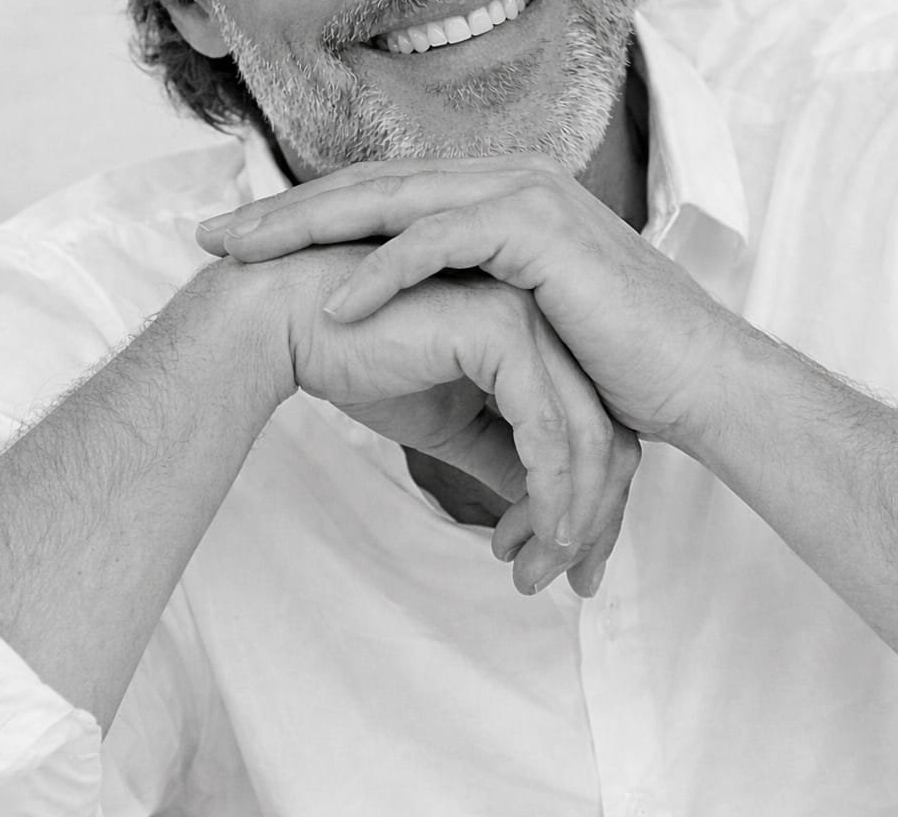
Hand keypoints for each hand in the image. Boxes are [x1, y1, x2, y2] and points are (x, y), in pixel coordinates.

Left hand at [201, 154, 726, 445]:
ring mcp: (521, 194)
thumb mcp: (515, 320)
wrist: (694, 376)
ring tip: (243, 257)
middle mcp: (503, 179)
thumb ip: (460, 299)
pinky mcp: (537, 228)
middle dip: (283, 212)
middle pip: (367, 188)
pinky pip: (441, 242)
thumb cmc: (607, 360)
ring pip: (391, 202)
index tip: (238, 241)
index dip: (303, 215)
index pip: (379, 197)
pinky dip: (385, 270)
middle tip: (211, 237)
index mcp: (492, 195)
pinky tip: (333, 303)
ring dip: (310, 228)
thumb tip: (400, 318)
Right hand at [214, 242, 638, 595]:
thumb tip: (548, 510)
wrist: (289, 322)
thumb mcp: (449, 422)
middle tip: (566, 582)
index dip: (591, 499)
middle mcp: (545, 315)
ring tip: (534, 574)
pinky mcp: (501, 331)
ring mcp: (528, 316)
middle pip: (608, 431)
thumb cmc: (360, 361)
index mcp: (537, 328)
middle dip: (594, 518)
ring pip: (589, 436)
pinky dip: (548, 493)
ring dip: (571, 518)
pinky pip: (548, 429)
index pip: (594, 421)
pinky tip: (530, 534)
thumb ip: (503, 454)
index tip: (566, 563)